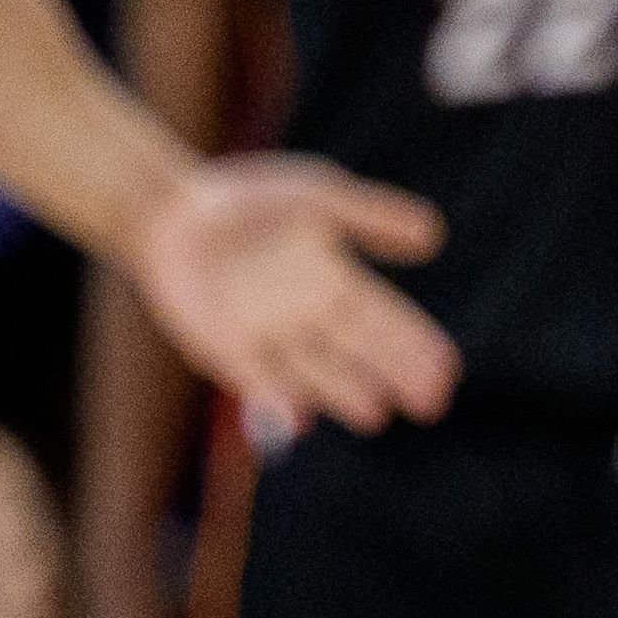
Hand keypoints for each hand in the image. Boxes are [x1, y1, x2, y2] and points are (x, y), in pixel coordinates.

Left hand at [126, 154, 455, 446]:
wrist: (170, 212)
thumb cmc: (249, 200)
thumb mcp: (318, 196)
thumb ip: (371, 217)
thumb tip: (434, 236)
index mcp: (336, 281)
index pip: (387, 320)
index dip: (417, 345)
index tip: (447, 368)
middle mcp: (308, 317)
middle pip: (362, 353)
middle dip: (396, 377)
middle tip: (433, 403)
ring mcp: (267, 338)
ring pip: (317, 374)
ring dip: (344, 395)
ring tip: (376, 414)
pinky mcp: (224, 352)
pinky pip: (257, 381)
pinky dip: (276, 401)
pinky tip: (299, 422)